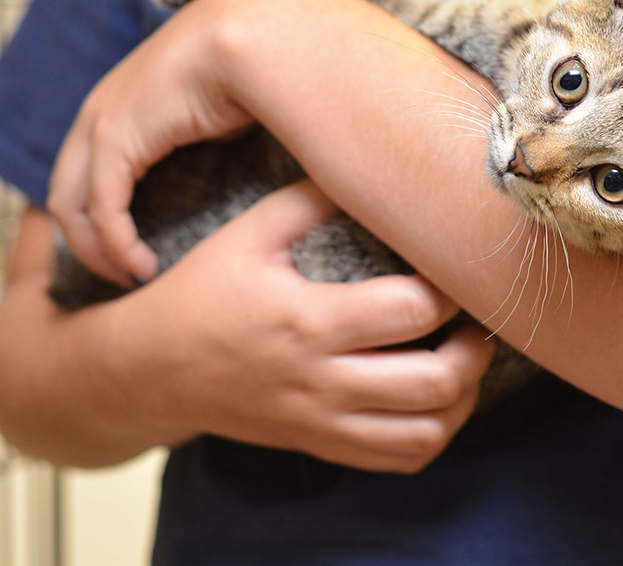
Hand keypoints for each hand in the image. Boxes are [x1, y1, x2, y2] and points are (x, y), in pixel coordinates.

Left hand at [48, 0, 262, 283]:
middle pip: (65, 193)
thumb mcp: (222, 107)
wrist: (254, 36)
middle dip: (86, 243)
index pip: (86, 170)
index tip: (132, 250)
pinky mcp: (114, 139)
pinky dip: (117, 245)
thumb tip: (235, 158)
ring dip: (96, 252)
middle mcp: (99, 111)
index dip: (101, 217)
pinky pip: (102, 210)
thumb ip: (210, 136)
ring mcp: (100, 122)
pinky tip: (143, 267)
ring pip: (71, 207)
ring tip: (131, 278)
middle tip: (121, 276)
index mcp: (121, 102)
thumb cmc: (253, 67)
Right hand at [117, 180, 493, 472]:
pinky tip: (434, 397)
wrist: (147, 371)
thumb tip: (373, 162)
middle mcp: (319, 379)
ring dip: (463, 398)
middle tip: (475, 318)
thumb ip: (311, 197)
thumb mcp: (247, 232)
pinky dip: (435, 433)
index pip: (412, 311)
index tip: (453, 267)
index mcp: (306, 319)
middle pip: (436, 382)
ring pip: (427, 433)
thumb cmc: (201, 291)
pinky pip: (400, 461)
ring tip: (462, 358)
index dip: (451, 288)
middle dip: (474, 349)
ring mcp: (321, 421)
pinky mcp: (320, 444)